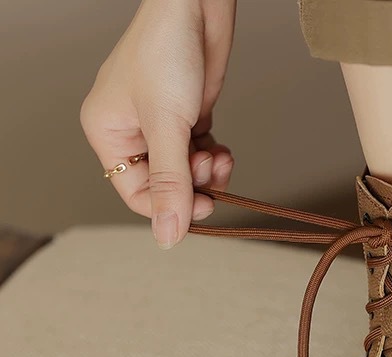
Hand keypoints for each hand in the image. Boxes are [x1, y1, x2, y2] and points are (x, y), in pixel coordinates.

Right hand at [80, 0, 235, 248]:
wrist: (195, 6)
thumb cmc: (167, 52)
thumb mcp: (167, 125)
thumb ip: (170, 184)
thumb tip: (168, 236)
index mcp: (108, 134)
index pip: (136, 195)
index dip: (169, 208)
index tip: (201, 207)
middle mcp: (132, 133)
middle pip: (165, 186)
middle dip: (193, 185)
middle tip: (210, 173)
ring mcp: (161, 127)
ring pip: (186, 173)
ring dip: (208, 173)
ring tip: (219, 155)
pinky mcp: (187, 119)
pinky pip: (200, 155)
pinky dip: (214, 158)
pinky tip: (223, 148)